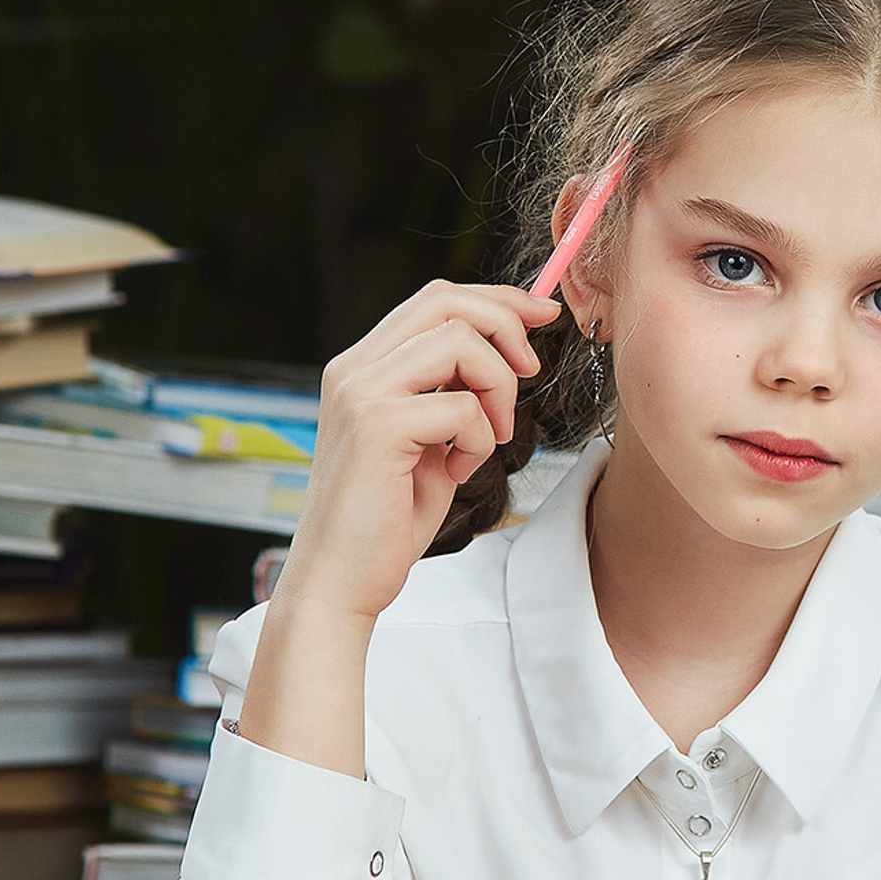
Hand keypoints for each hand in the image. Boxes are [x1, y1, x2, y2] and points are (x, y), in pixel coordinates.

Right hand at [277, 281, 561, 622]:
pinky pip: (462, 406)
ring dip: (497, 389)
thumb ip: (451, 391)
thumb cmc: (386, 518)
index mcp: (362, 366)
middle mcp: (354, 369)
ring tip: (489, 438)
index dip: (496, 300)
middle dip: (507, 325)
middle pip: (447, 301)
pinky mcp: (376, 427)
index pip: (435, 299)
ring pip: (461, 342)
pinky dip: (479, 439)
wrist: (340, 580)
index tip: (540, 317)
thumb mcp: (428, 439)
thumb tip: (508, 348)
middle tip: (531, 371)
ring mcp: (360, 393)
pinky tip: (459, 472)